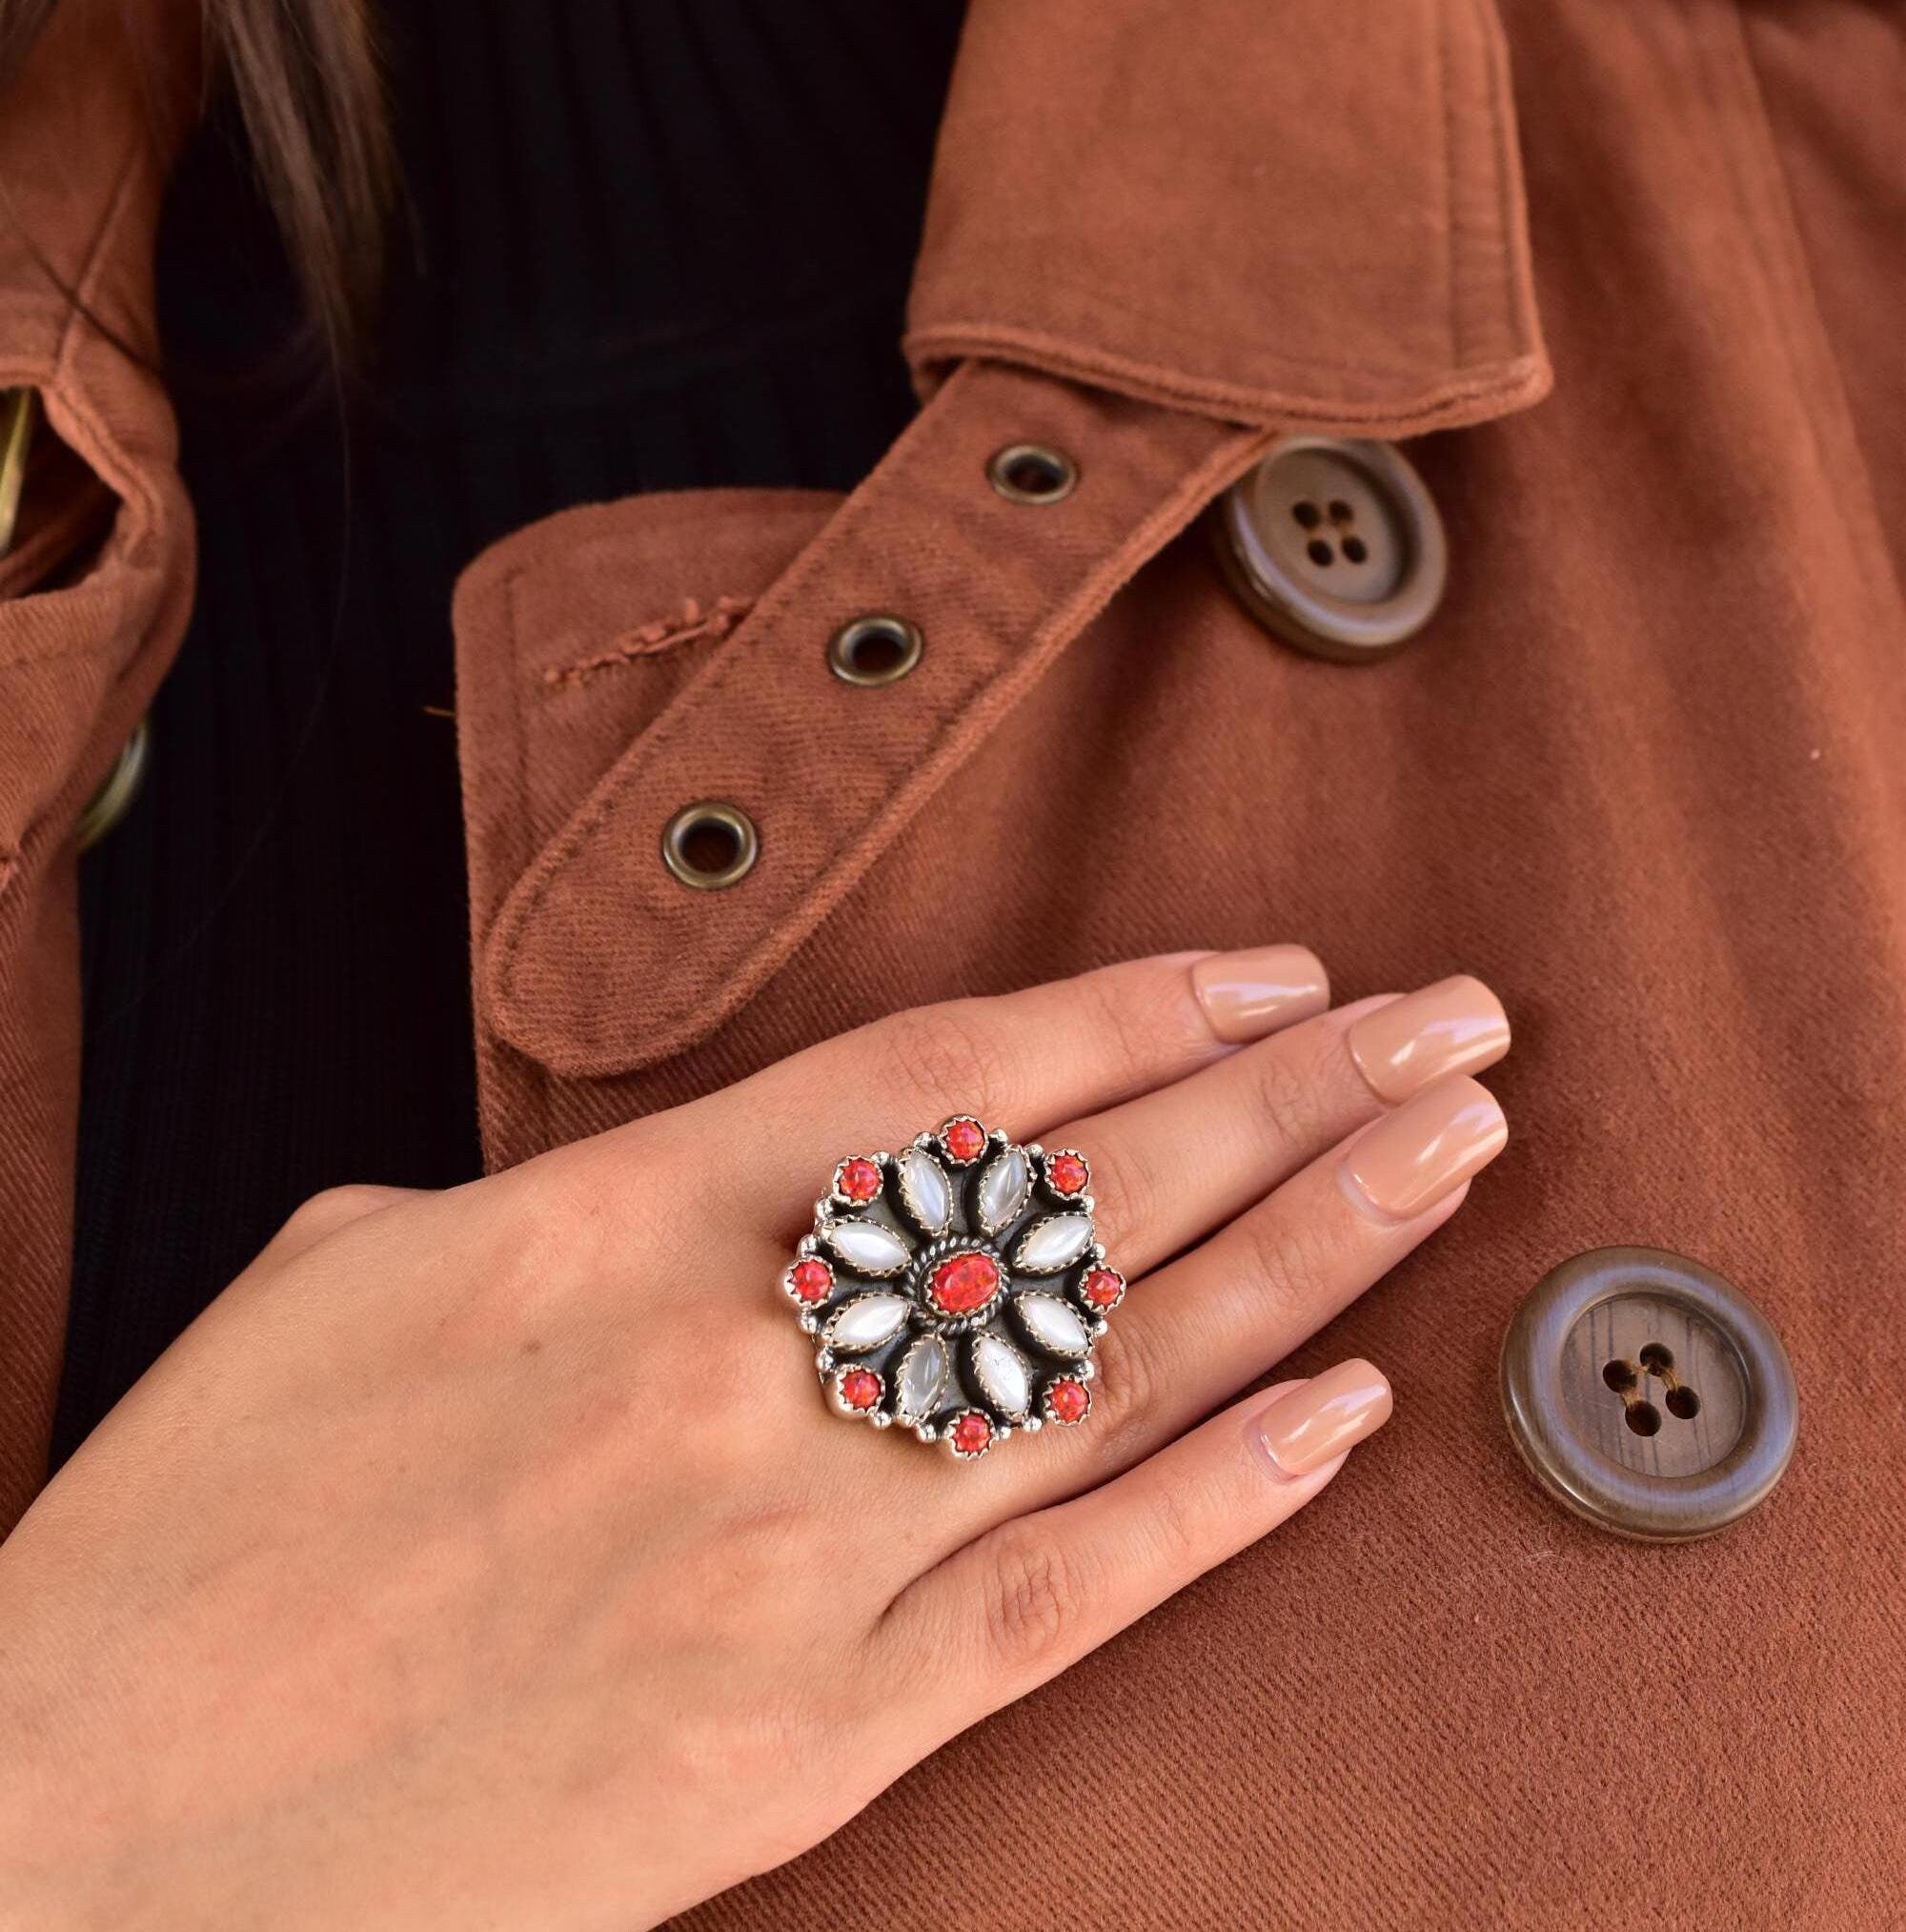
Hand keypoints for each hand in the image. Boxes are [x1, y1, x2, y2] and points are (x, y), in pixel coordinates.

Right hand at [0, 947, 1506, 1928]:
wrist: (86, 1836)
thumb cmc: (197, 1534)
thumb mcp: (350, 1272)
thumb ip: (569, 1202)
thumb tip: (729, 1185)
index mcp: (604, 1230)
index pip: (941, 1076)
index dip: (1129, 1009)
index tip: (1263, 969)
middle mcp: (730, 1379)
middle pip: (1078, 1203)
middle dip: (1287, 1097)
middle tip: (1443, 1026)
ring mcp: (789, 1566)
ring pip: (1113, 1378)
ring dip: (1306, 1254)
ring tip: (1442, 1160)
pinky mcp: (812, 1740)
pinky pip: (1064, 1595)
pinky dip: (1221, 1496)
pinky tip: (1342, 1407)